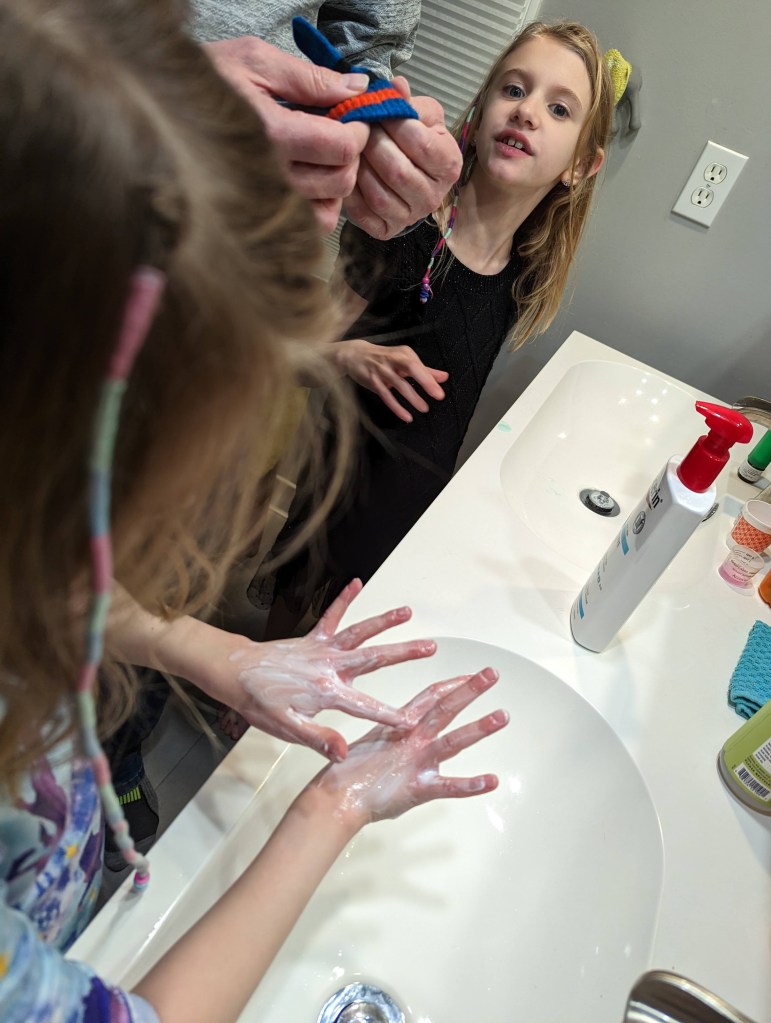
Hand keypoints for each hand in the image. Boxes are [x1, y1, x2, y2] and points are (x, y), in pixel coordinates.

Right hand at [203, 37, 369, 232]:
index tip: (352, 115)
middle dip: (349, 156)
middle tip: (338, 132)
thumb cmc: (207, 79)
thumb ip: (310, 78)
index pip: (340, 148)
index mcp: (270, 134)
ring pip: (327, 211)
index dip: (357, 130)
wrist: (164, 107)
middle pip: (339, 181)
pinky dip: (319, 206)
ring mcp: (264, 201)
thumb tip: (358, 89)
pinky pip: (308, 225)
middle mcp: (268, 176)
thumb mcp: (256, 61)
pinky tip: (309, 178)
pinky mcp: (260, 215)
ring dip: (335, 183)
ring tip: (321, 156)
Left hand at [225, 580, 435, 759]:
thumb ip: (317, 738)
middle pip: (374, 658)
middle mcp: (330, 666)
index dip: (390, 716)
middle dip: (404, 653)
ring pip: (359, 633)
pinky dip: (343, 599)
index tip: (413, 721)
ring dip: (383, 621)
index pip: (365, 706)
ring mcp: (322, 650)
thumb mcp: (285, 728)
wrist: (235, 673)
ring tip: (407, 612)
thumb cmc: (258, 702)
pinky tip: (356, 582)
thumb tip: (342, 751)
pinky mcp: (313, 639)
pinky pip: (331, 616)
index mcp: (326, 692)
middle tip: (430, 647)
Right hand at [311, 667, 506, 826]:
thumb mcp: (373, 743)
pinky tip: (492, 781)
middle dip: (470, 690)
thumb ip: (392, 735)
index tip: (471, 675)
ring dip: (479, 728)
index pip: (430, 697)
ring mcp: (416, 762)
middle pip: (445, 708)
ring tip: (502, 716)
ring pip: (453, 740)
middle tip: (491, 674)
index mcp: (399, 726)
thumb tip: (403, 731)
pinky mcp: (418, 787)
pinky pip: (449, 786)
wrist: (334, 798)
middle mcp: (411, 739)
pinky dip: (471, 784)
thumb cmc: (348, 773)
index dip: (452, 684)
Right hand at [330, 338, 447, 421]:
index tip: (440, 392)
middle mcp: (393, 360)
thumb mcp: (404, 360)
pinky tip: (406, 416)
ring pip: (399, 384)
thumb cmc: (384, 358)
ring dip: (412, 397)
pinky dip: (396, 407)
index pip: (420, 366)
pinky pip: (386, 395)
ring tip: (424, 408)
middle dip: (426, 381)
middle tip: (438, 396)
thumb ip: (425, 370)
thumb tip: (444, 377)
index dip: (431, 378)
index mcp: (403, 353)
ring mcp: (382, 371)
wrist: (355, 355)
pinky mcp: (373, 382)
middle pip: (411, 368)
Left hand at [343, 78, 462, 239]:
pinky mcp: (387, 230)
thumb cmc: (412, 139)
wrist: (403, 173)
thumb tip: (396, 86)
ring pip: (379, 195)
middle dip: (373, 145)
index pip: (422, 145)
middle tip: (357, 128)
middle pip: (398, 171)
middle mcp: (434, 196)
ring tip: (350, 149)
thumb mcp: (418, 114)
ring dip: (359, 168)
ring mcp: (410, 217)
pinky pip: (364, 213)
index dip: (396, 125)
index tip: (379, 111)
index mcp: (449, 164)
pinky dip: (350, 192)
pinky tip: (347, 173)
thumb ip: (408, 101)